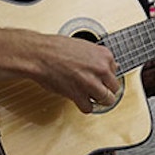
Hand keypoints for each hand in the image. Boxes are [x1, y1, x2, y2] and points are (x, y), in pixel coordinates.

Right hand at [0, 28, 120, 113]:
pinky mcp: (79, 95)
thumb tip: (109, 66)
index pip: (115, 71)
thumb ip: (98, 58)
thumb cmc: (56, 48)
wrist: (39, 54)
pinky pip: (89, 108)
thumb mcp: (84, 46)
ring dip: (99, 100)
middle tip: (97, 89)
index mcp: (104, 55)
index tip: (99, 77)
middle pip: (114, 87)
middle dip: (106, 89)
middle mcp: (101, 69)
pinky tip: (79, 100)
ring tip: (91, 97)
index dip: (106, 75)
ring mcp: (91, 83)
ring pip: (107, 100)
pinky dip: (84, 106)